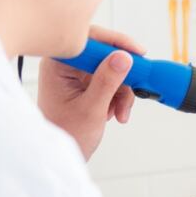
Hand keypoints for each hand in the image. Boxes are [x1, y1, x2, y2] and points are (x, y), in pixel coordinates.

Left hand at [38, 26, 145, 159]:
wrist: (62, 157)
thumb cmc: (66, 135)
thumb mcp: (91, 109)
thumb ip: (107, 81)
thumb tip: (123, 57)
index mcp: (58, 65)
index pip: (90, 39)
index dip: (115, 43)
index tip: (136, 53)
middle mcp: (67, 65)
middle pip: (105, 53)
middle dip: (122, 74)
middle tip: (136, 84)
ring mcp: (77, 75)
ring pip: (112, 68)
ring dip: (122, 90)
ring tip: (121, 111)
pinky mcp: (87, 84)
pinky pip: (112, 80)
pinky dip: (119, 96)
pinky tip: (116, 112)